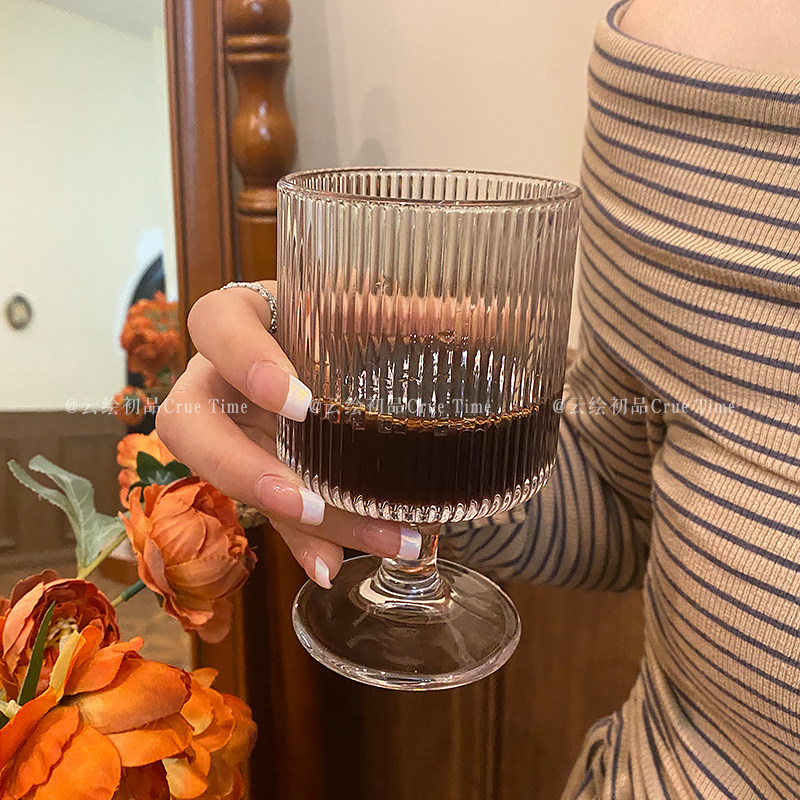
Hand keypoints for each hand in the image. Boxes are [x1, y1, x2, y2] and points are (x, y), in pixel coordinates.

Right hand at [155, 282, 420, 588]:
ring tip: (337, 551)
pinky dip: (300, 539)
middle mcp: (219, 376)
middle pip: (186, 421)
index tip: (298, 401)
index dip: (244, 361)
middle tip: (306, 499)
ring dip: (280, 517)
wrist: (341, 347)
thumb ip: (407, 318)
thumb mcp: (369, 311)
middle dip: (240, 467)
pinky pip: (263, 510)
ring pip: (223, 480)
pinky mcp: (253, 467)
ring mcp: (230, 426)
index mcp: (244, 318)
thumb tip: (476, 327)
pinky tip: (332, 565)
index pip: (215, 323)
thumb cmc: (343, 319)